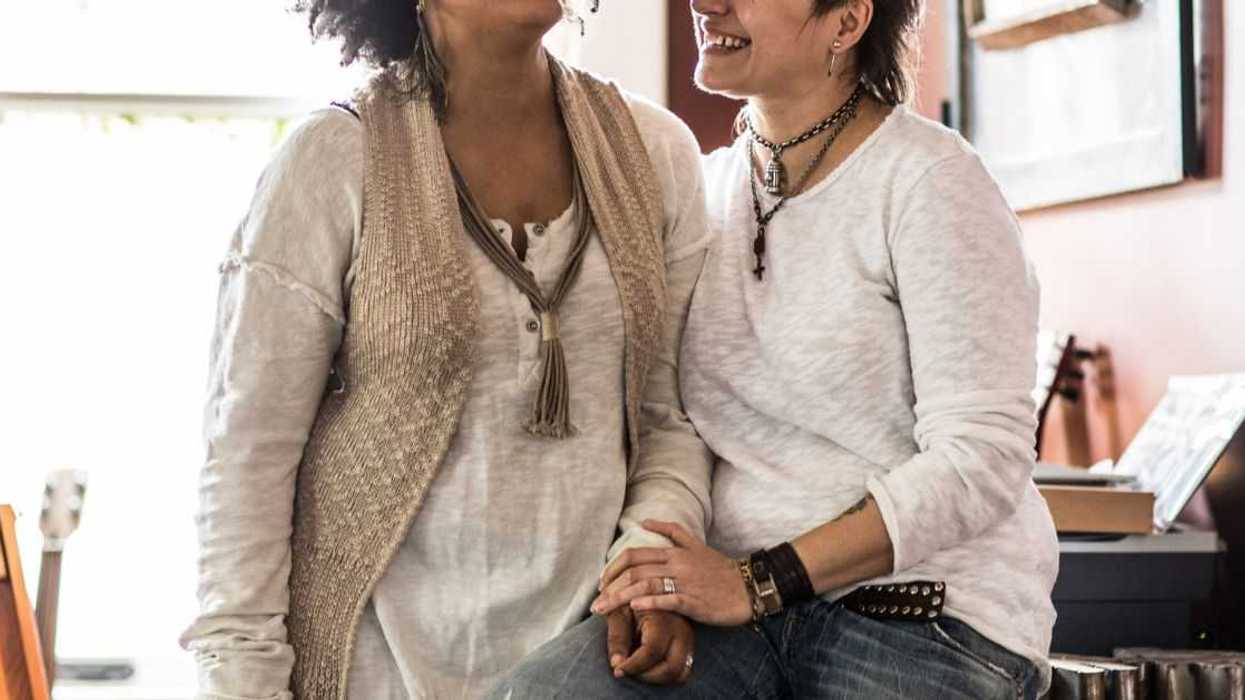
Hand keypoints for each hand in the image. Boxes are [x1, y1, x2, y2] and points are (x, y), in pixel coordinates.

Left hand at [593, 520, 752, 625]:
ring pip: (646, 585)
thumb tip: (645, 522)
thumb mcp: (696, 545)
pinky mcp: (695, 602)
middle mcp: (677, 564)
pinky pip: (668, 600)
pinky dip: (649, 602)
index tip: (602, 582)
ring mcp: (685, 583)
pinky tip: (634, 607)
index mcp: (675, 552)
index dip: (613, 567)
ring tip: (604, 610)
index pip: (635, 555)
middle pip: (635, 570)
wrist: (748, 587)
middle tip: (596, 602)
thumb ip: (671, 532)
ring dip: (621, 598)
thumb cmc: (720, 570)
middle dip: (611, 586)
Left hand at [604, 607, 694, 684]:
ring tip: (638, 668)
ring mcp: (689, 639)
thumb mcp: (618, 614)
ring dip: (657, 677)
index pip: (651, 653)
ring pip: (681, 673)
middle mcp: (681, 630)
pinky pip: (684, 670)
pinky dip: (666, 673)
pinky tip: (649, 667)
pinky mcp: (690, 645)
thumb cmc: (628, 602)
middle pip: (671, 669)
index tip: (617, 669)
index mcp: (663, 619)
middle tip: (629, 670)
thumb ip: (617, 639)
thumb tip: (617, 664)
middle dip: (646, 676)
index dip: (632, 666)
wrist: (643, 590)